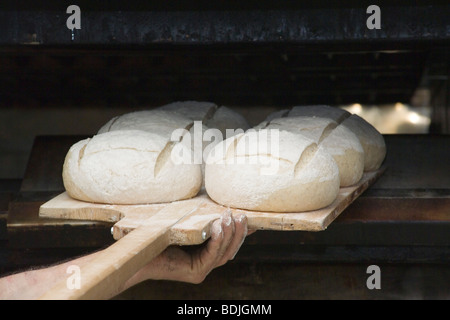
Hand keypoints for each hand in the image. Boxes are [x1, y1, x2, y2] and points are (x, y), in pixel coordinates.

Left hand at [123, 211, 253, 287]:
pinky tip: (219, 226)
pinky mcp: (195, 272)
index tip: (251, 221)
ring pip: (224, 253)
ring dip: (230, 234)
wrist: (139, 252)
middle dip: (239, 233)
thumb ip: (199, 222)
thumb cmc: (158, 236)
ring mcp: (201, 271)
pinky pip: (212, 255)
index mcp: (203, 256)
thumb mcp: (185, 227)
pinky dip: (218, 240)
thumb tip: (211, 205)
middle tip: (242, 216)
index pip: (228, 246)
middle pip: (230, 251)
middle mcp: (205, 265)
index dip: (241, 234)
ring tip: (231, 217)